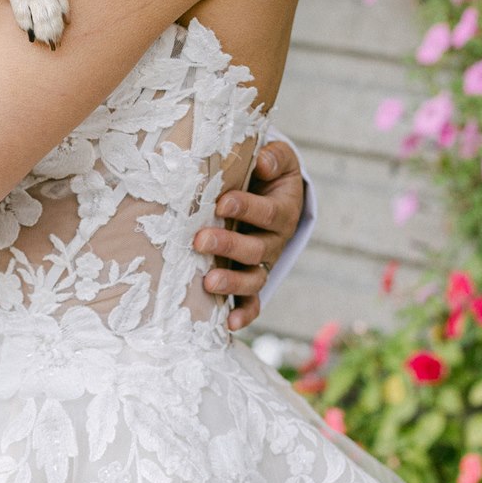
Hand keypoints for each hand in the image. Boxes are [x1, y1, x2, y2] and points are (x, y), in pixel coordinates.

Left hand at [195, 137, 304, 332]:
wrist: (273, 197)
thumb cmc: (268, 175)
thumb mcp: (278, 161)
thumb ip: (273, 158)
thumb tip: (262, 162)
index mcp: (281, 211)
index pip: (266, 212)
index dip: (246, 208)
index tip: (222, 201)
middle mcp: (274, 241)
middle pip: (256, 248)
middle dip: (228, 245)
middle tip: (200, 240)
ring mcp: (262, 263)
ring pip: (253, 278)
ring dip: (232, 282)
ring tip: (208, 282)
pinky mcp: (252, 279)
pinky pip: (252, 301)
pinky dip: (244, 313)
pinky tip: (228, 324)